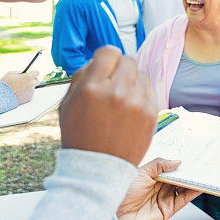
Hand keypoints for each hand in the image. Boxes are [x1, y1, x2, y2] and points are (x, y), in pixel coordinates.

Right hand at [0, 70, 38, 104]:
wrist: (1, 98)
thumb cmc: (5, 85)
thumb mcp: (10, 74)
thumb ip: (19, 72)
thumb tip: (23, 73)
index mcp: (28, 77)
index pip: (37, 73)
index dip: (33, 73)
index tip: (31, 74)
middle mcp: (31, 84)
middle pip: (36, 81)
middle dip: (32, 80)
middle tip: (24, 81)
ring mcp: (31, 92)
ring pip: (32, 88)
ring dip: (28, 87)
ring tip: (18, 89)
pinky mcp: (29, 98)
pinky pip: (29, 94)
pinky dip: (25, 93)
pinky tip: (18, 94)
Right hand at [59, 46, 156, 165]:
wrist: (98, 167)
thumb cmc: (80, 133)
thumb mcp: (67, 103)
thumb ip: (82, 76)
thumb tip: (99, 58)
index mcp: (93, 88)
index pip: (109, 51)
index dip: (106, 57)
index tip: (104, 65)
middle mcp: (117, 92)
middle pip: (128, 60)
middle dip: (120, 68)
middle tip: (113, 82)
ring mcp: (137, 103)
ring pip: (142, 74)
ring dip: (133, 81)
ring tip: (122, 97)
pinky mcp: (151, 113)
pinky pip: (150, 90)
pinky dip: (142, 94)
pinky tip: (131, 107)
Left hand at [116, 158, 200, 219]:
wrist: (116, 217)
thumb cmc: (123, 193)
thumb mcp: (142, 172)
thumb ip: (160, 164)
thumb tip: (177, 162)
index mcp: (150, 178)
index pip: (169, 170)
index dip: (178, 165)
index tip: (189, 159)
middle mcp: (158, 188)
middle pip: (177, 179)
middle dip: (188, 173)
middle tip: (199, 165)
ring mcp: (163, 199)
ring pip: (182, 189)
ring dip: (192, 182)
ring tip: (202, 174)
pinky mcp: (167, 210)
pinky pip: (183, 200)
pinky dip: (193, 193)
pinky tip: (199, 186)